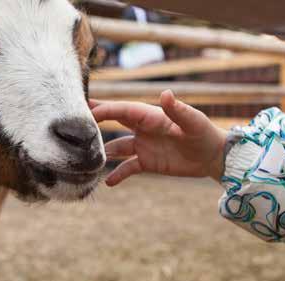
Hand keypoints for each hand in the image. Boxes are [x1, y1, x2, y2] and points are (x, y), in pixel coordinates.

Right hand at [90, 90, 227, 185]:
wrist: (214, 156)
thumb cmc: (204, 133)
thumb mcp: (193, 122)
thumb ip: (177, 109)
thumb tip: (166, 94)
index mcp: (151, 115)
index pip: (122, 110)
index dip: (104, 110)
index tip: (85, 112)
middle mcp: (143, 129)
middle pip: (113, 124)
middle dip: (94, 125)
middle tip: (71, 128)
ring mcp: (143, 145)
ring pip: (116, 148)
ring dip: (101, 153)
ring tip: (84, 161)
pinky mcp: (147, 162)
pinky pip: (127, 168)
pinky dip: (117, 174)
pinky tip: (106, 182)